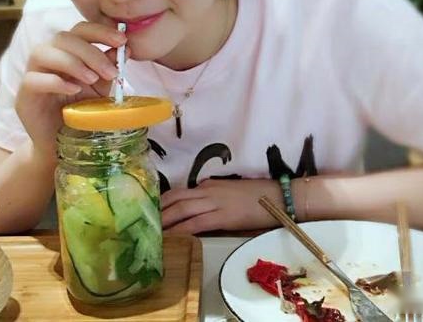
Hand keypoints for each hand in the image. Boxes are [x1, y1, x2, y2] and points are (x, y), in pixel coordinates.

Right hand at [16, 21, 127, 156]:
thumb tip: (126, 47)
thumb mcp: (101, 87)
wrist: (62, 144)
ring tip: (92, 79)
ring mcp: (32, 74)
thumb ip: (110, 66)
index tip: (122, 40)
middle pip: (62, 38)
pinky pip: (33, 79)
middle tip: (110, 71)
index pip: (80, 29)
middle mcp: (47, 57)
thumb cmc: (81, 111)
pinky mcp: (23, 96)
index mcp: (67, 50)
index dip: (100, 31)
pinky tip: (74, 90)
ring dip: (72, 63)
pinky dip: (56, 82)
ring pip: (43, 52)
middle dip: (90, 51)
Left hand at [161, 178, 284, 233]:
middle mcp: (209, 191)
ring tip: (152, 230)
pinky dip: (182, 229)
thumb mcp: (230, 189)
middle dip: (159, 210)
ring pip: (183, 209)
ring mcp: (215, 203)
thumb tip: (198, 197)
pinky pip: (197, 223)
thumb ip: (213, 193)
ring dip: (166, 220)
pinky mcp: (224, 217)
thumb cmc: (258, 195)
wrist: (279, 197)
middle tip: (144, 220)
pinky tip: (173, 236)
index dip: (164, 200)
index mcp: (210, 185)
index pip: (180, 191)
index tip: (152, 209)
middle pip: (176, 198)